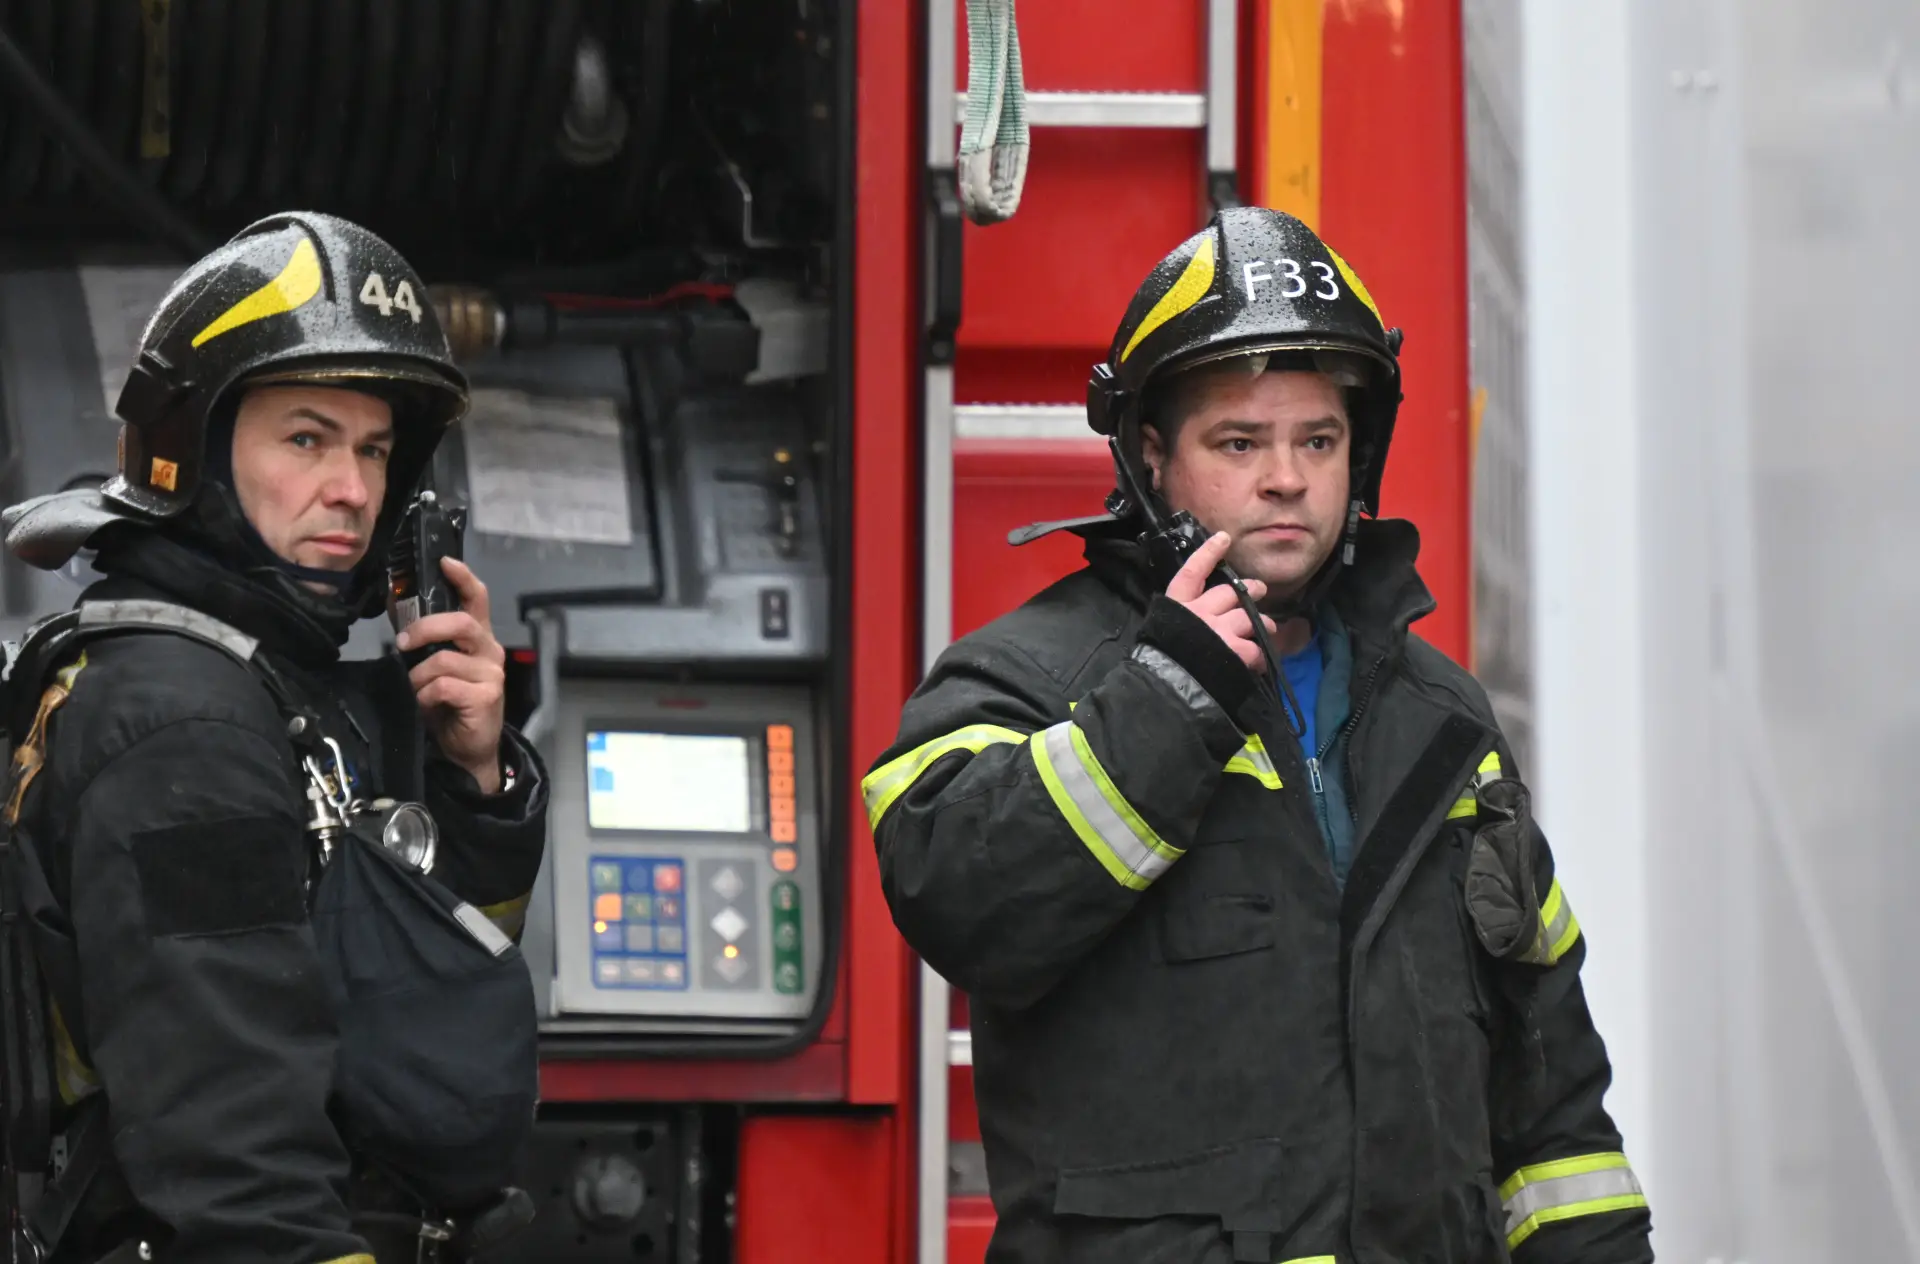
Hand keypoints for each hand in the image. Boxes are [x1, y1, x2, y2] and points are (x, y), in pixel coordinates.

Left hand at [395, 557, 506, 792]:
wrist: (467, 749)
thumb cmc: (449, 704)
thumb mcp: (433, 667)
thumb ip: (423, 641)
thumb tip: (393, 607)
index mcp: (478, 638)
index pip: (477, 598)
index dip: (462, 578)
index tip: (445, 561)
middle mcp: (490, 650)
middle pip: (461, 622)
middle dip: (425, 629)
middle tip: (402, 644)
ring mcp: (491, 674)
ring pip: (444, 659)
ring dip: (418, 677)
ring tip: (416, 691)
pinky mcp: (486, 697)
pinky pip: (444, 686)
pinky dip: (426, 696)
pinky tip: (428, 705)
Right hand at [1166, 531, 1276, 672]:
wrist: (1167, 685)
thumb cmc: (1158, 661)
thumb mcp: (1161, 632)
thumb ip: (1178, 622)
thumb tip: (1190, 624)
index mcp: (1176, 606)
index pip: (1193, 572)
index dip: (1208, 554)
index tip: (1224, 538)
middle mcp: (1200, 612)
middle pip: (1229, 593)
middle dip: (1248, 590)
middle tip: (1260, 589)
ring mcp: (1220, 629)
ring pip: (1248, 618)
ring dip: (1262, 624)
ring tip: (1269, 629)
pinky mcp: (1235, 649)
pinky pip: (1256, 649)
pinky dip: (1261, 655)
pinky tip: (1262, 661)